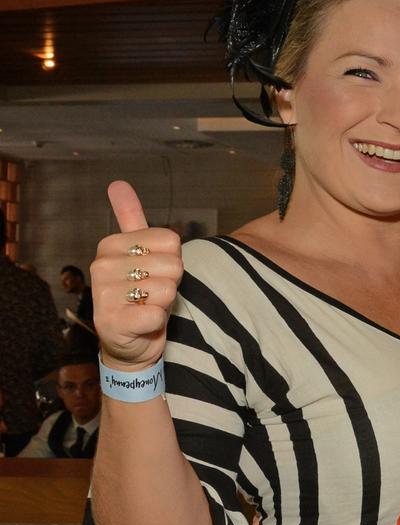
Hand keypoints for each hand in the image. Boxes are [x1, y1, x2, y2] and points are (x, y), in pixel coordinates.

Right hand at [90, 181, 182, 370]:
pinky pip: (157, 313)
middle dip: (171, 283)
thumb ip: (131, 219)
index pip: (171, 241)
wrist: (130, 341)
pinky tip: (143, 322)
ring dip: (164, 303)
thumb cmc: (141, 294)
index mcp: (110, 245)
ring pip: (167, 289)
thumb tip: (118, 183)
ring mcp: (104, 295)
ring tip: (146, 307)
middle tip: (152, 293)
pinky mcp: (113, 322)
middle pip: (173, 265)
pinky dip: (158, 321)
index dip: (173, 260)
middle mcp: (101, 266)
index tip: (154, 272)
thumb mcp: (139, 253)